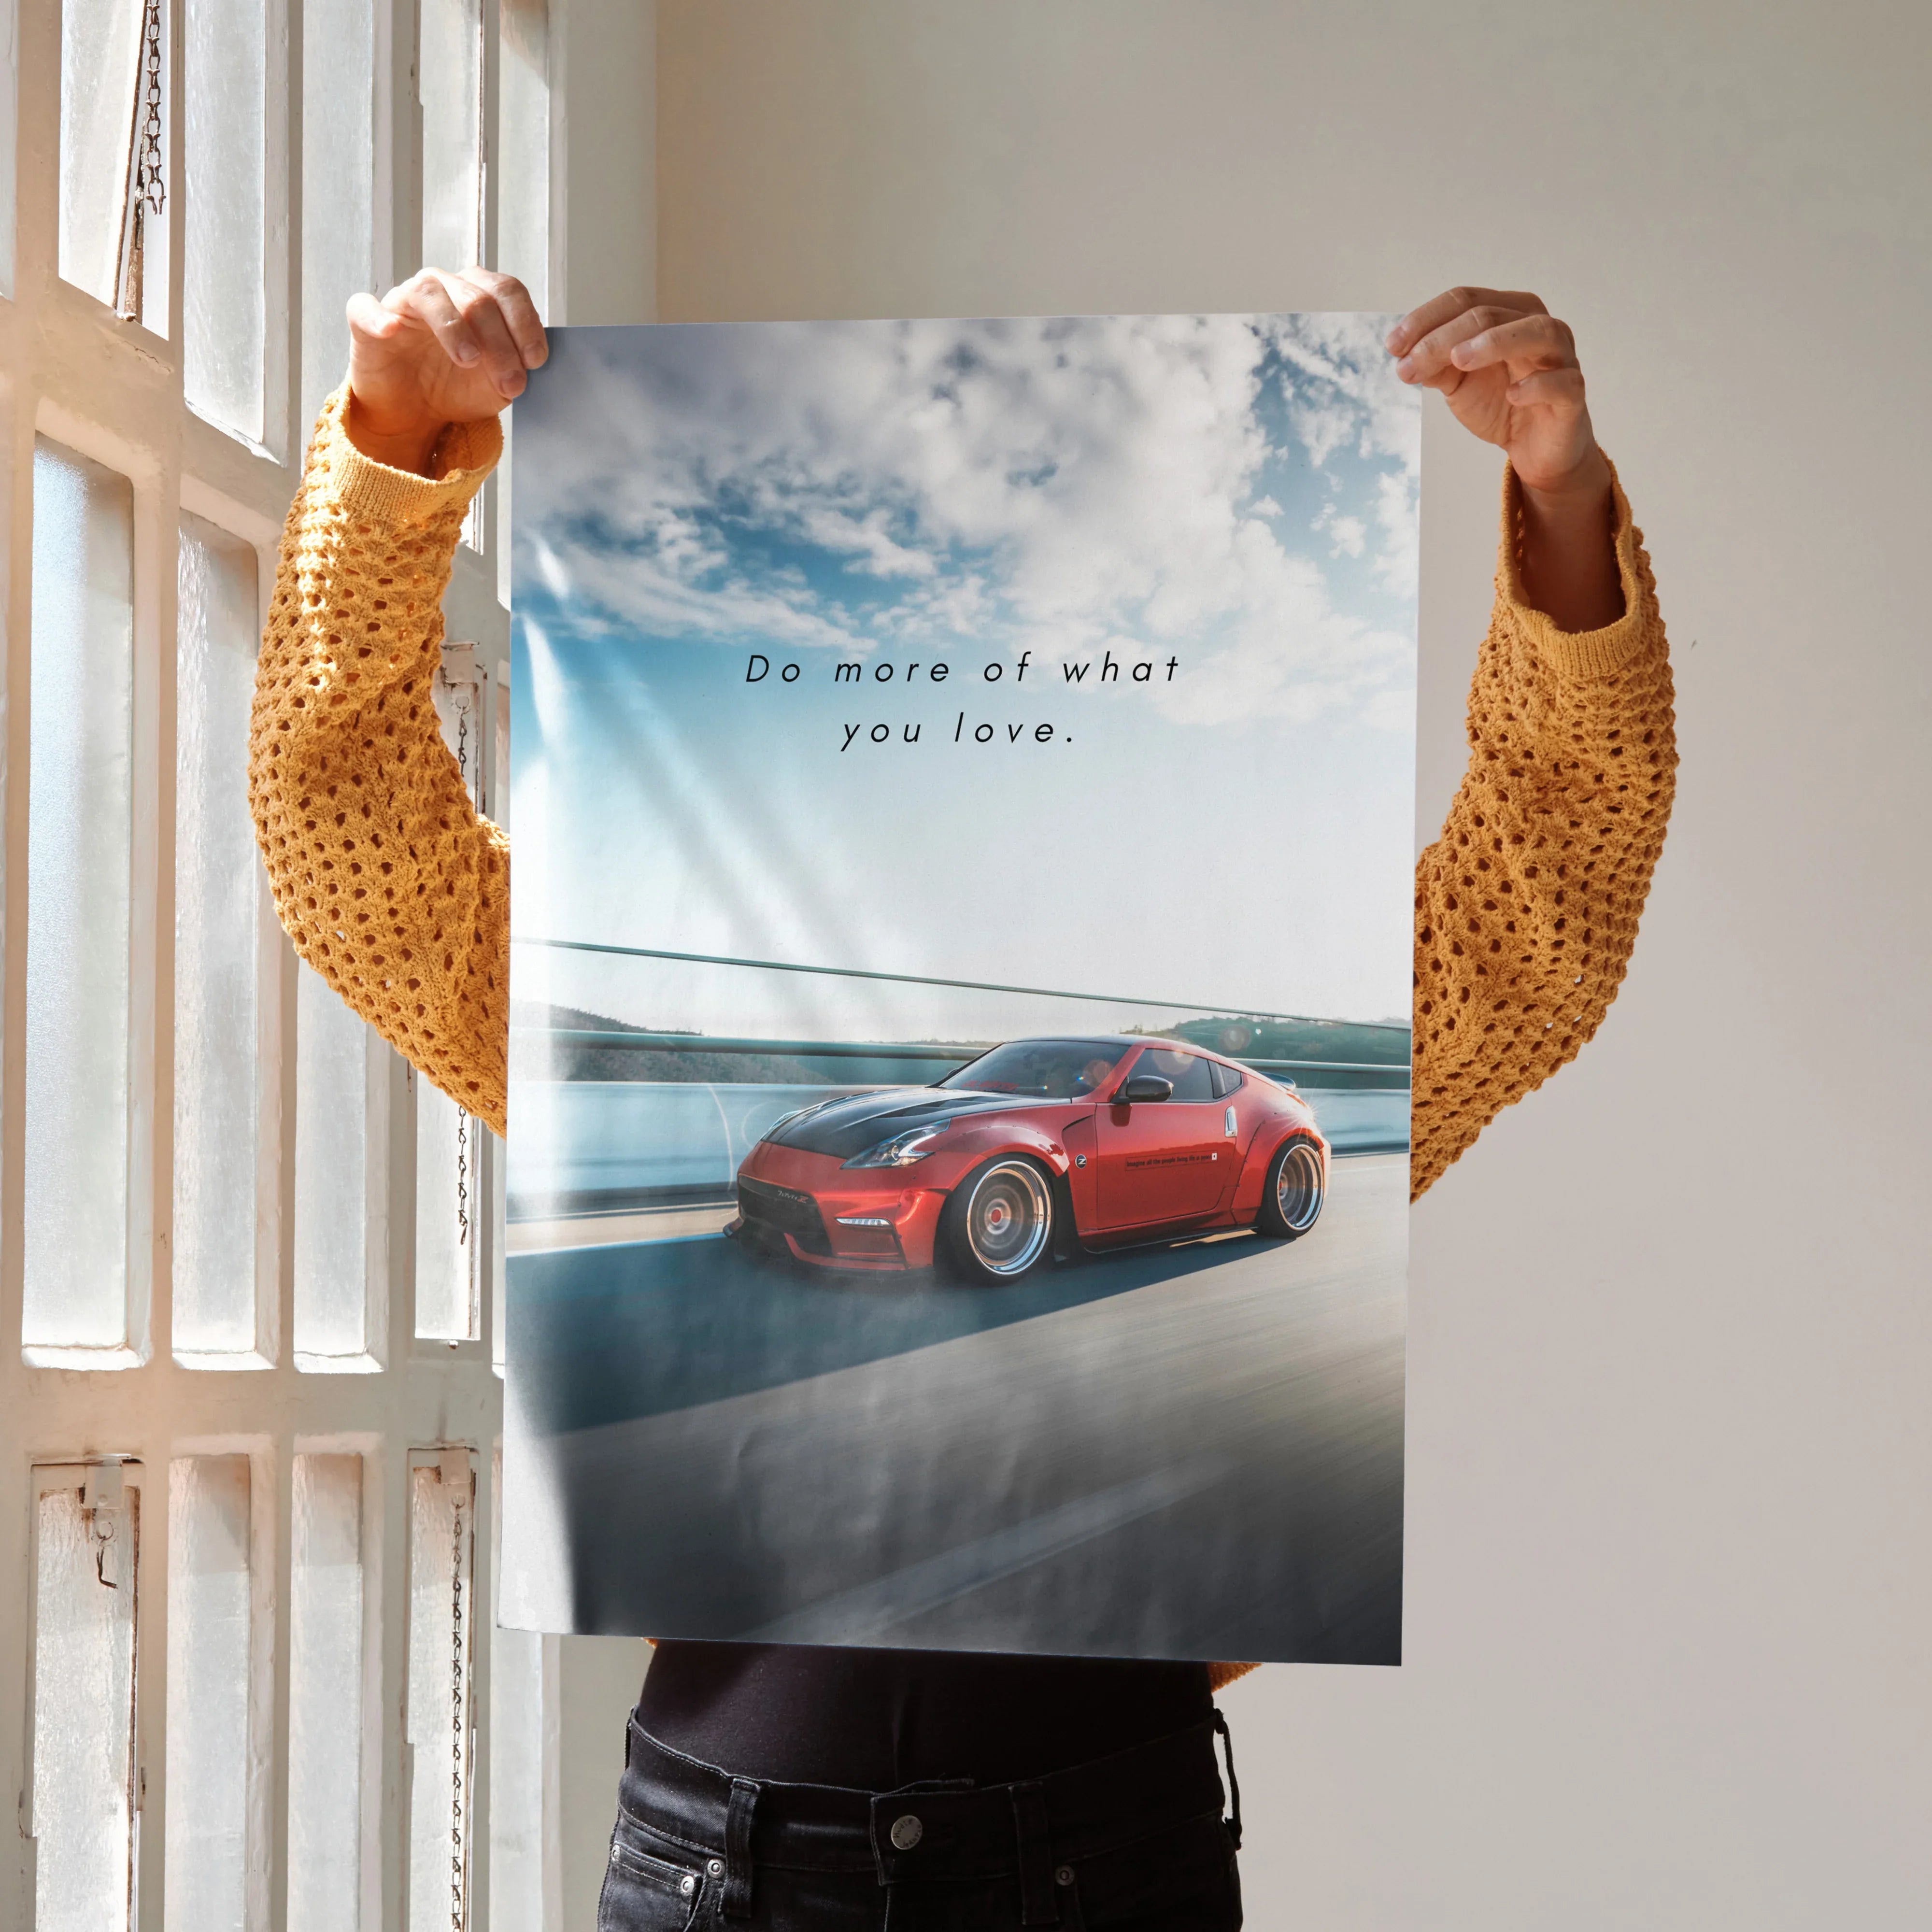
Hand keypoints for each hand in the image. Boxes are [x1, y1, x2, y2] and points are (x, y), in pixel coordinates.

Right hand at [344, 268, 546, 474]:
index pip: (507, 291)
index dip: (525, 323)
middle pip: (477, 297)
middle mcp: (443, 288)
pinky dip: (378, 317)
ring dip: (454, 327)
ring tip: (469, 360)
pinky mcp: (366, 320)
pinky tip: (391, 330)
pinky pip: (366, 307)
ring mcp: (403, 301)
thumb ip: (515, 367)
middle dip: (500, 343)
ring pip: (429, 293)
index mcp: (478, 295)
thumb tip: (529, 363)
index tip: (535, 361)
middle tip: (510, 382)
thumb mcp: (497, 384)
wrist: (414, 412)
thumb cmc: (456, 387)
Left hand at [1388, 287, 1621, 628]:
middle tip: (1409, 365)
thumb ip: (1435, 365)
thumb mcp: (1458, 383)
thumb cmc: (1499, 403)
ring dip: (1494, 342)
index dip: (1425, 319)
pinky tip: (1512, 394)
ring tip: (1458, 360)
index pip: (1465, 300)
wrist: (1534, 447)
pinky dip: (1537, 385)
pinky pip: (1562, 382)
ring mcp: (1561, 357)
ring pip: (1536, 332)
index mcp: (1508, 314)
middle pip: (1490, 314)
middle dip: (1443, 338)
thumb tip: (1404, 354)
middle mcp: (1538, 326)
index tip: (1392, 346)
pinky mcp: (1572, 394)